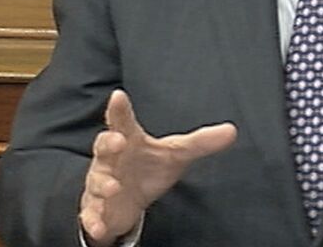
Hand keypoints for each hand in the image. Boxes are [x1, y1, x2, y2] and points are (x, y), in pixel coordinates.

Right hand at [80, 89, 237, 246]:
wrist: (127, 201)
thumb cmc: (147, 168)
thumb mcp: (175, 155)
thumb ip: (200, 142)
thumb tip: (232, 130)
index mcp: (128, 140)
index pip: (122, 121)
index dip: (119, 109)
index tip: (118, 96)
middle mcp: (110, 159)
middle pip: (104, 146)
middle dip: (109, 143)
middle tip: (119, 141)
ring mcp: (100, 183)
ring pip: (97, 182)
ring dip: (103, 184)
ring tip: (114, 187)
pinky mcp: (96, 208)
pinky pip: (90, 214)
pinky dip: (93, 219)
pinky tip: (98, 225)